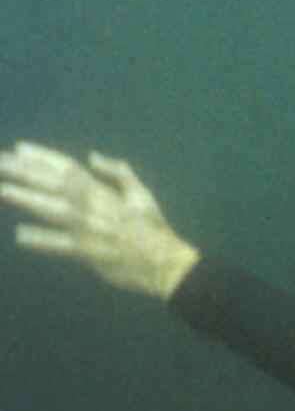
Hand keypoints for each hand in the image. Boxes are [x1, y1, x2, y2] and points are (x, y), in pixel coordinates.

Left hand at [0, 142, 199, 299]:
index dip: (42, 157)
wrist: (164, 261)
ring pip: (50, 209)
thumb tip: (92, 156)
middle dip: (23, 172)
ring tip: (1, 189)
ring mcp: (87, 229)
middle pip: (51, 184)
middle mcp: (91, 205)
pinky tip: (20, 234)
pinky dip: (41, 239)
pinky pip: (59, 245)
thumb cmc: (152, 226)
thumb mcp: (141, 192)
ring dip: (24, 198)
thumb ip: (118, 172)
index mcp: (102, 190)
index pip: (67, 168)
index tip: (18, 149)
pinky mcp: (85, 252)